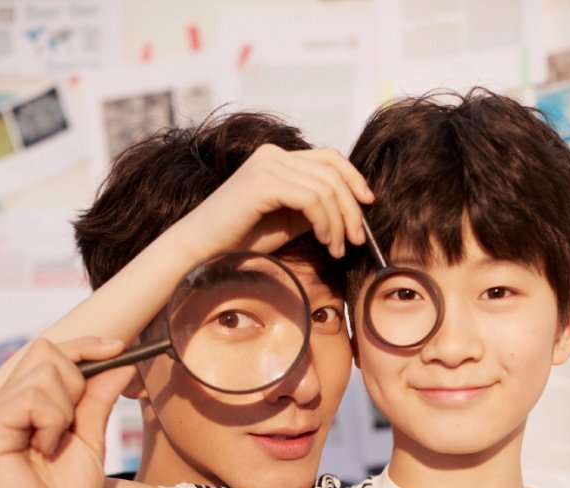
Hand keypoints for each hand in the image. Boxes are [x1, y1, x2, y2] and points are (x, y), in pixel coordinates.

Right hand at [0, 337, 132, 487]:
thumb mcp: (88, 443)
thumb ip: (98, 401)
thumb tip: (121, 363)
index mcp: (24, 404)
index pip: (50, 353)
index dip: (85, 345)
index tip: (120, 348)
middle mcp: (4, 401)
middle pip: (47, 350)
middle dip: (76, 380)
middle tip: (72, 425)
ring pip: (44, 370)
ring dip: (65, 408)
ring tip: (53, 446)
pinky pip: (33, 397)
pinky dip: (52, 421)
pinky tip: (43, 450)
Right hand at [181, 144, 374, 261]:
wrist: (201, 250)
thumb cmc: (240, 239)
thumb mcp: (287, 221)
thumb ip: (313, 209)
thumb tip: (350, 211)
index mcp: (277, 158)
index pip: (329, 158)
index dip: (354, 179)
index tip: (368, 206)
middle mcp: (273, 154)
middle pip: (332, 172)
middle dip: (351, 208)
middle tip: (356, 240)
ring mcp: (267, 165)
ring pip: (325, 187)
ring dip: (339, 222)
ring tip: (337, 249)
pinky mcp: (263, 183)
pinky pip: (311, 199)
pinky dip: (325, 222)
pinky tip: (324, 243)